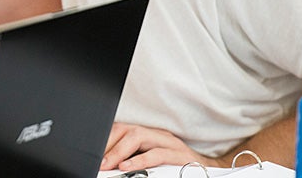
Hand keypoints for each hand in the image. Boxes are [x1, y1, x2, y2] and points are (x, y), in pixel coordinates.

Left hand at [100, 123, 223, 170]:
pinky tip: (127, 167)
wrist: (209, 172)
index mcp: (147, 135)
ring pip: (139, 136)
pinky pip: (158, 153)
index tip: (91, 153)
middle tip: (97, 162)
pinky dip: (140, 160)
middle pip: (127, 130)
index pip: (120, 130)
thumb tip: (108, 166)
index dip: (104, 140)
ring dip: (119, 151)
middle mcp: (157, 135)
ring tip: (108, 165)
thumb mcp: (149, 161)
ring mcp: (169, 143)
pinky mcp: (179, 155)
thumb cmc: (176, 168)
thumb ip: (130, 160)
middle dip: (108, 145)